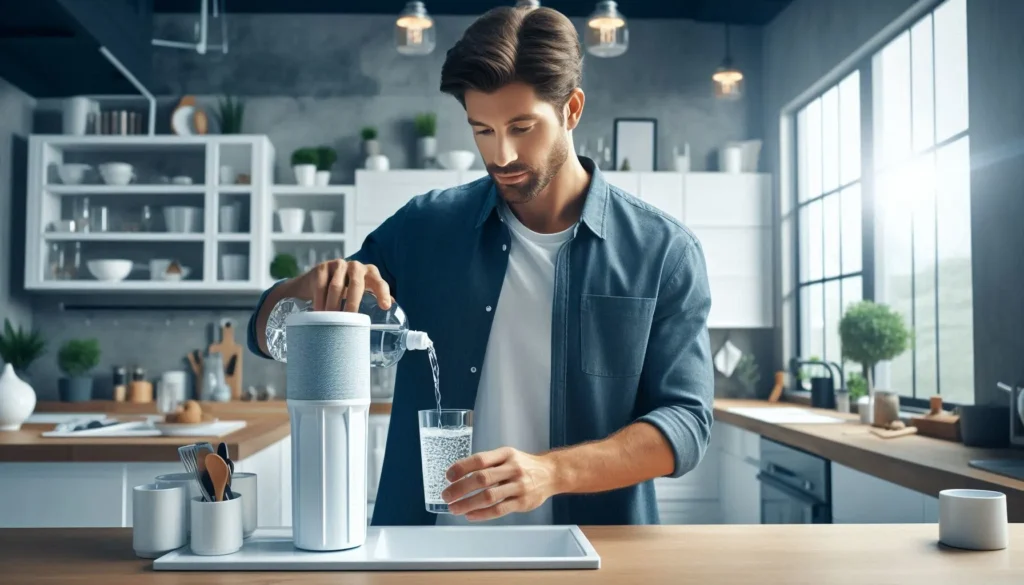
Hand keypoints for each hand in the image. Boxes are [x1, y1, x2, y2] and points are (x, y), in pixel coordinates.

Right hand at [292, 259, 391, 312]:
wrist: (318, 280)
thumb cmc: (346, 288)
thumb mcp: (362, 291)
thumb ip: (375, 296)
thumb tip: (392, 307)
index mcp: (370, 273)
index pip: (379, 283)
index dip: (383, 294)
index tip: (385, 307)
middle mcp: (356, 266)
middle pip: (356, 284)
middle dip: (353, 303)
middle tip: (349, 319)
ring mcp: (339, 265)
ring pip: (336, 287)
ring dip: (333, 305)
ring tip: (331, 320)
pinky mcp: (323, 267)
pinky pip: (321, 286)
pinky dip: (320, 301)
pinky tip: (319, 311)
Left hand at [441, 447, 557, 521]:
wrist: (550, 474)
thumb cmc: (523, 465)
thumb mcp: (507, 455)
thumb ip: (487, 463)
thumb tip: (458, 474)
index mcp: (506, 454)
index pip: (480, 459)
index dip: (462, 467)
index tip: (448, 476)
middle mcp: (513, 469)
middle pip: (482, 478)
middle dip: (460, 488)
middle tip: (446, 496)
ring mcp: (519, 486)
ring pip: (489, 496)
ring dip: (468, 504)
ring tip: (454, 508)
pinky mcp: (523, 503)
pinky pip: (499, 510)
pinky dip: (482, 514)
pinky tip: (470, 515)